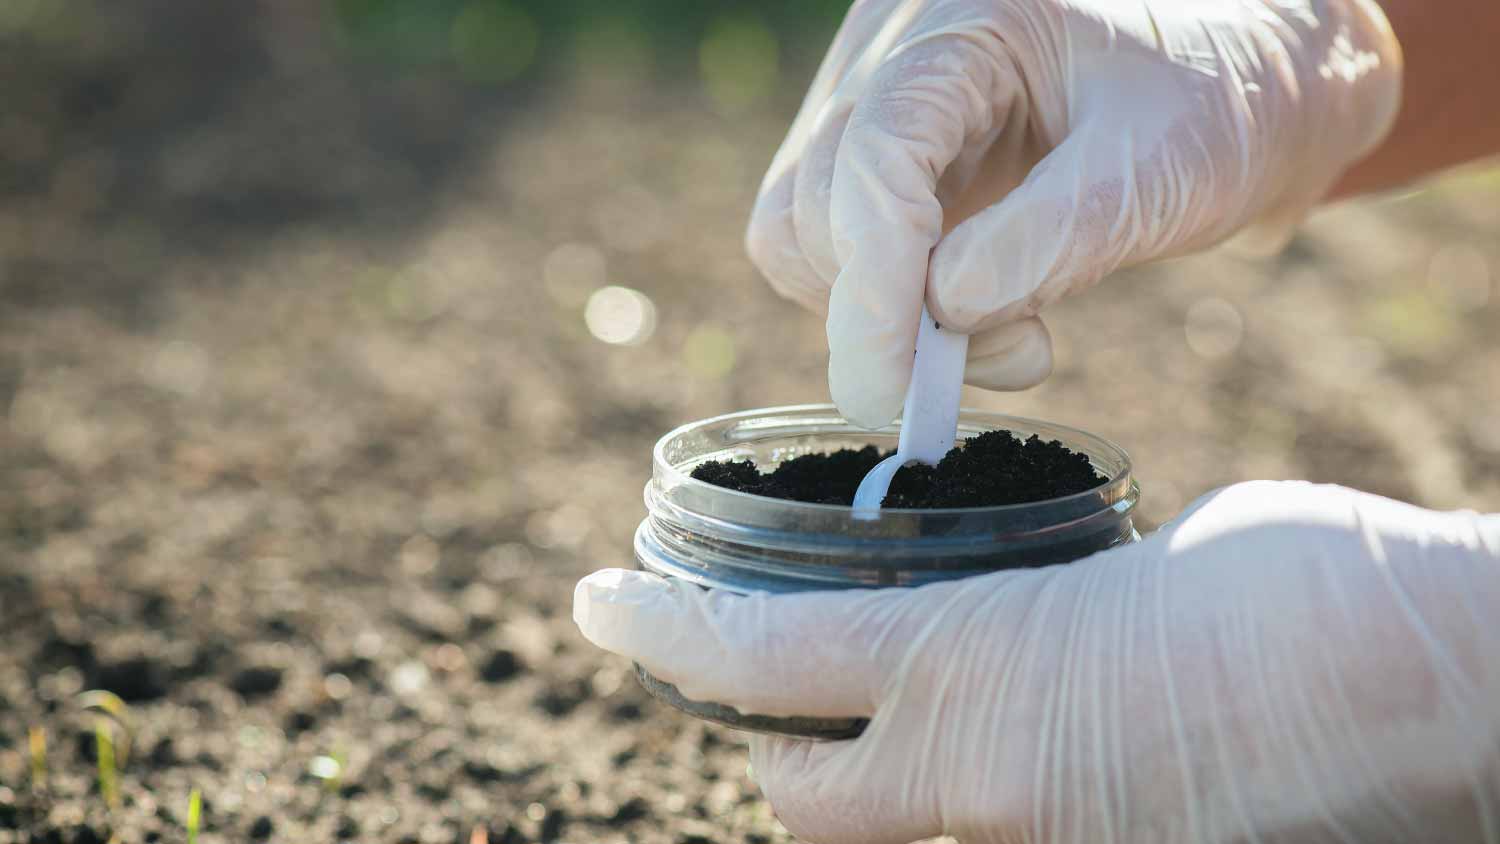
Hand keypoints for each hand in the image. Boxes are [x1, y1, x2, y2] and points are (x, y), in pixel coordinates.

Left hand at [576, 482, 1499, 842]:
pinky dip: (944, 809)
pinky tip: (972, 759)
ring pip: (875, 837)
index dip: (658, 632)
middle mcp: (983, 786)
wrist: (1437, 687)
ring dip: (848, 788)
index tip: (596, 599)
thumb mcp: (1125, 572)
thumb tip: (1002, 639)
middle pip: (792, 795)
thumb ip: (1033, 611)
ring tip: (853, 718)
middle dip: (758, 744)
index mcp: (976, 671)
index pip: (755, 661)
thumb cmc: (1300, 593)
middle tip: (752, 676)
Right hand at [746, 0, 1401, 427]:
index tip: (899, 389)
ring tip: (1008, 335)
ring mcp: (880, 103)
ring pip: (804, 232)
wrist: (1248, 75)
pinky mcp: (891, 159)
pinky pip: (839, 246)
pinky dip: (893, 305)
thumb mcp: (1163, 164)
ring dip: (881, 317)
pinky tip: (982, 308)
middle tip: (1009, 361)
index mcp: (964, 19)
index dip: (873, 282)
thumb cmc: (1223, 95)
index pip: (871, 152)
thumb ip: (1052, 237)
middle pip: (813, 201)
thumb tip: (942, 315)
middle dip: (881, 314)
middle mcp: (895, 51)